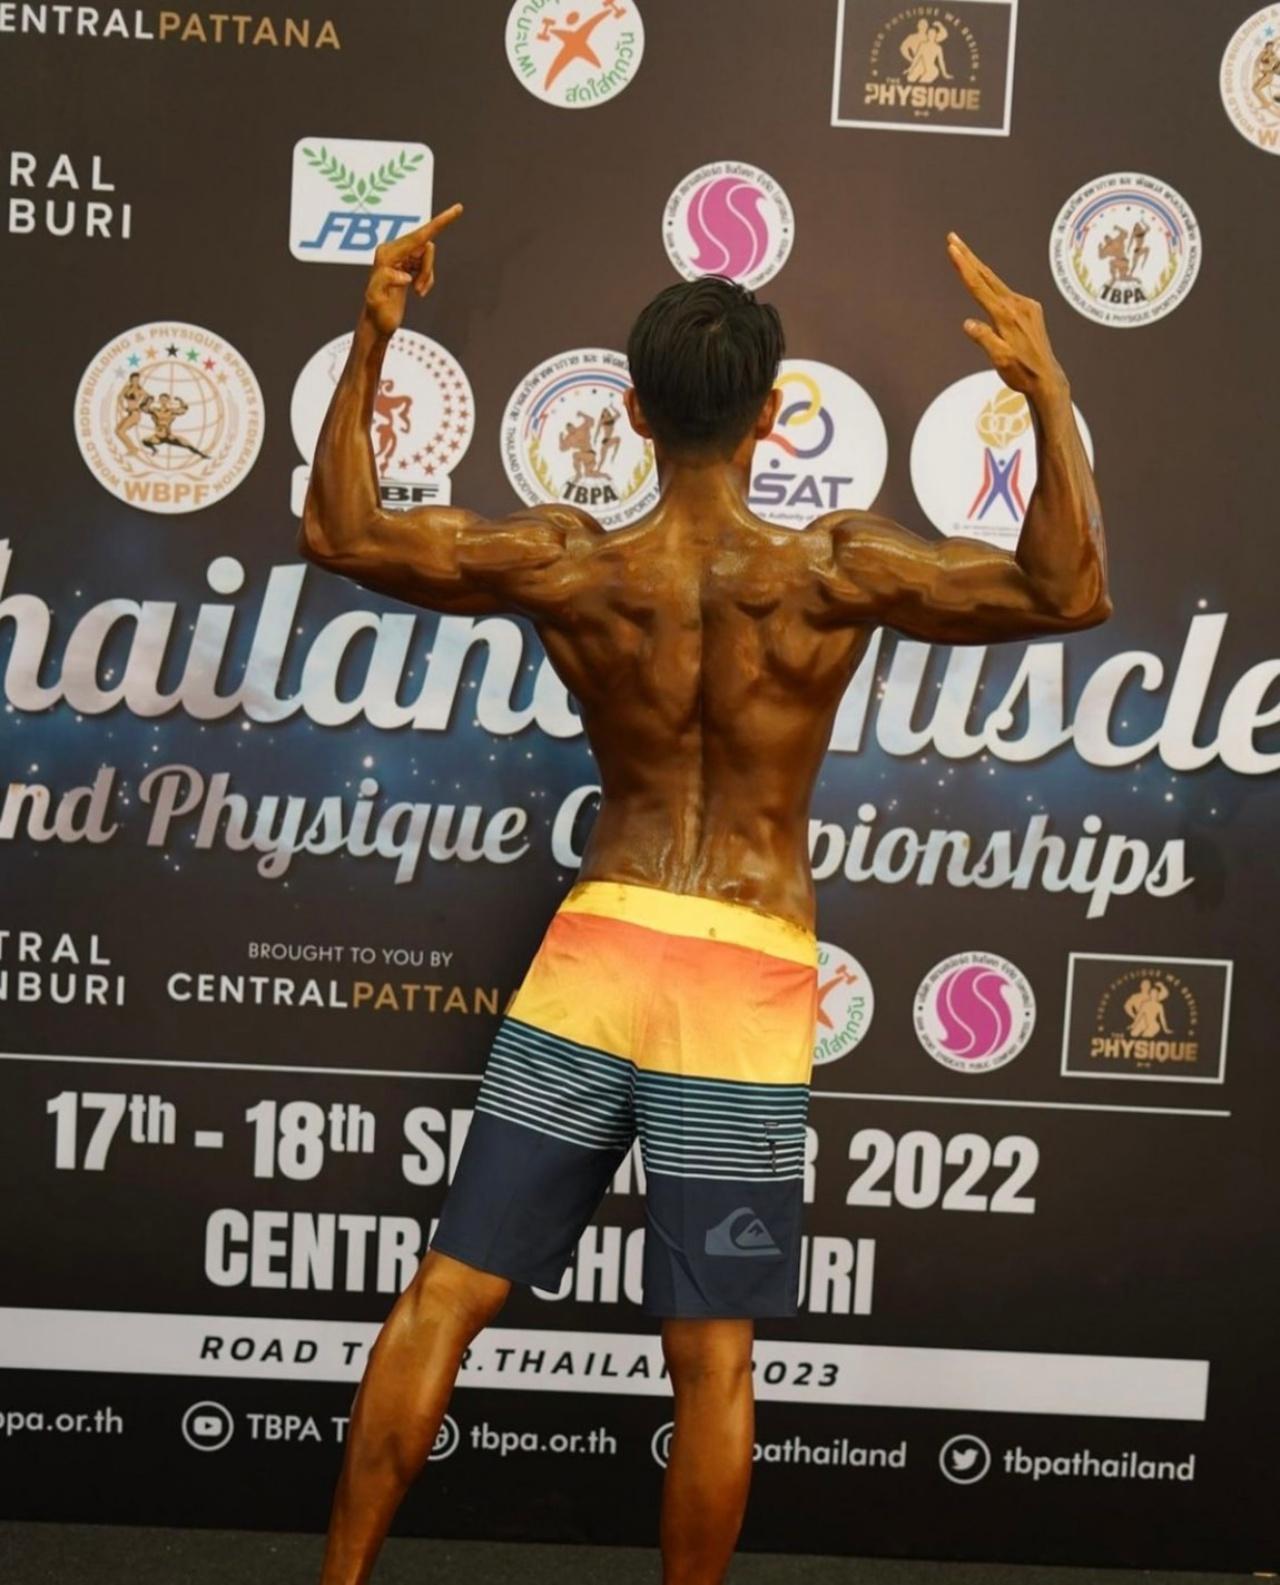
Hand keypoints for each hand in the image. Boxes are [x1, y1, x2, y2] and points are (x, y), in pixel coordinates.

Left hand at [364, 202, 463, 337]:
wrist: (378, 323)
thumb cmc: (377, 314)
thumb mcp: (376, 300)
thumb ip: (385, 282)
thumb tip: (404, 275)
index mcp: (387, 253)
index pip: (418, 236)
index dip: (439, 223)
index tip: (458, 209)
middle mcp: (392, 249)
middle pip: (426, 248)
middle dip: (428, 270)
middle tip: (419, 291)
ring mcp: (399, 255)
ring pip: (428, 256)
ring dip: (428, 276)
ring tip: (418, 292)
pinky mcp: (406, 263)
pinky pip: (427, 264)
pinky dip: (428, 279)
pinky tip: (418, 290)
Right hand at [946, 232, 1066, 398]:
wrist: (1048, 379)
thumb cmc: (1022, 373)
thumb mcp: (1000, 360)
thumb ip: (985, 339)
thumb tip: (967, 323)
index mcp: (1006, 315)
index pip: (979, 286)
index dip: (964, 267)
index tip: (952, 249)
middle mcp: (1018, 305)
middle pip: (987, 276)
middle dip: (969, 256)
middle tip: (953, 237)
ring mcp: (1027, 306)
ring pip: (997, 283)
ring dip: (980, 269)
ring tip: (965, 255)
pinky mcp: (1032, 311)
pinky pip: (1007, 295)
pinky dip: (994, 287)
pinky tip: (988, 287)